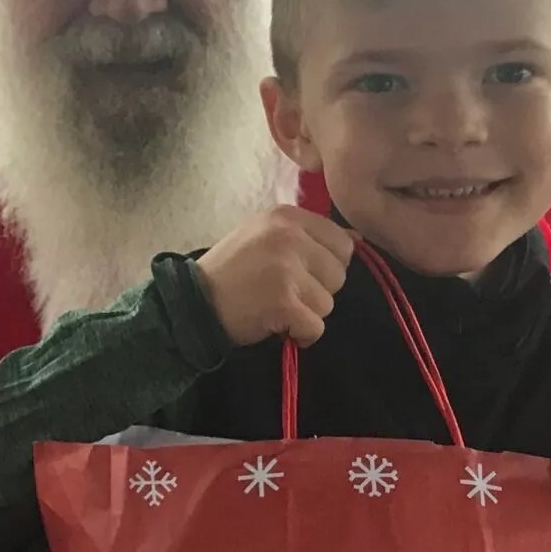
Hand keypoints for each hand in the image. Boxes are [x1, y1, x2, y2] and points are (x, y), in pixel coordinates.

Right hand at [196, 207, 354, 347]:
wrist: (193, 302)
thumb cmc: (230, 271)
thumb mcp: (264, 235)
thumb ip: (306, 236)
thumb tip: (357, 241)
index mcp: (287, 216)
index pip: (341, 242)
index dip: (327, 265)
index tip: (303, 275)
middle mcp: (290, 237)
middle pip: (338, 274)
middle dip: (317, 291)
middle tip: (286, 294)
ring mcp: (287, 269)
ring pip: (328, 302)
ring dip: (307, 314)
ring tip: (277, 308)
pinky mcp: (283, 302)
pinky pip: (315, 326)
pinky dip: (300, 335)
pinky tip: (279, 327)